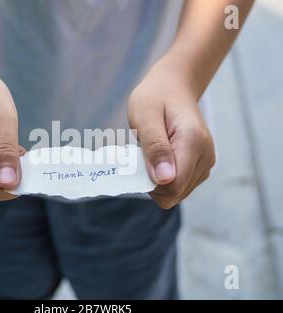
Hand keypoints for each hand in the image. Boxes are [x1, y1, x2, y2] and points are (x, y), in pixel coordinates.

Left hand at [128, 55, 215, 208]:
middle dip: (153, 181)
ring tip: (153, 152)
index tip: (139, 160)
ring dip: (158, 179)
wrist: (174, 87)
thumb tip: (165, 180)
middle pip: (175, 193)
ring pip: (177, 192)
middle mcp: (206, 156)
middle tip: (145, 153)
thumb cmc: (155, 98)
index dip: (150, 182)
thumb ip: (155, 147)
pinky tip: (161, 157)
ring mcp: (206, 163)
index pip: (173, 186)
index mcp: (194, 142)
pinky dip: (165, 177)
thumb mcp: (145, 116)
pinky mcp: (201, 167)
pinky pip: (179, 186)